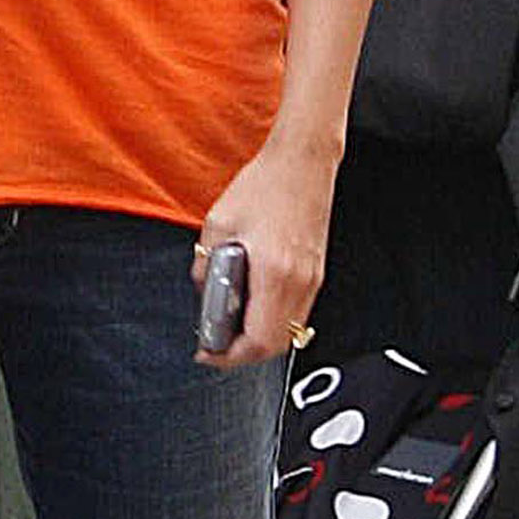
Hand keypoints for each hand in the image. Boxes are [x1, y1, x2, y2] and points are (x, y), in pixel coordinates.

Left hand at [193, 139, 335, 371]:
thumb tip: (201, 292)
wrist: (302, 163)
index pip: (257, 340)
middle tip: (215, 345)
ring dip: (258, 340)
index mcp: (274, 272)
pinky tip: (251, 308)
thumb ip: (205, 264)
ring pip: (288, 333)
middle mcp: (299, 281)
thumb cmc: (263, 186)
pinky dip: (272, 321)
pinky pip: (296, 314)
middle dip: (242, 354)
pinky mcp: (316, 272)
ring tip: (229, 328)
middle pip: (275, 345)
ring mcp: (313, 279)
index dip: (229, 355)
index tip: (207, 352)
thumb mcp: (218, 225)